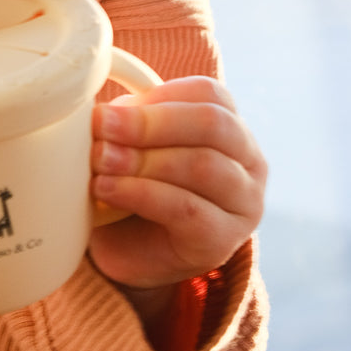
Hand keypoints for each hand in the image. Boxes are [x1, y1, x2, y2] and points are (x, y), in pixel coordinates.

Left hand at [87, 76, 265, 291]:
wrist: (133, 255)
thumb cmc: (135, 189)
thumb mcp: (132, 145)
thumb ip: (128, 123)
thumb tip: (103, 111)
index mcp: (230, 126)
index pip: (209, 95)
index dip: (158, 98)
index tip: (109, 110)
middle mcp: (249, 161)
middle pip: (212, 125)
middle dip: (150, 124)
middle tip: (102, 128)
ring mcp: (243, 203)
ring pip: (203, 166)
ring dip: (143, 160)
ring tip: (100, 161)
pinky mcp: (223, 240)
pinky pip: (186, 209)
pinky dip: (141, 194)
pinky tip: (107, 190)